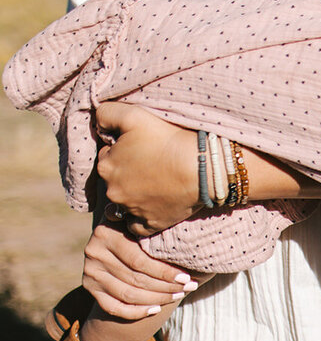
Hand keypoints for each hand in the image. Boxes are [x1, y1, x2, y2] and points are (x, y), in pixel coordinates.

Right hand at [82, 224, 203, 318]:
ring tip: (178, 295)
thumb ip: (154, 230)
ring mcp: (90, 272)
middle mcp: (94, 253)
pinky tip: (156, 309)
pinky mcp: (90, 288)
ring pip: (128, 295)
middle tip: (189, 287)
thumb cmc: (139, 228)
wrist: (114, 234)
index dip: (164, 272)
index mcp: (106, 233)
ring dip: (157, 299)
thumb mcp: (142, 224)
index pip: (139, 261)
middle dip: (166, 286)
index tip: (186, 277)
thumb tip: (188, 239)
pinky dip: (136, 312)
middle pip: (135, 279)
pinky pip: (113, 308)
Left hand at [95, 101, 199, 234]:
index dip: (124, 150)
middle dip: (127, 173)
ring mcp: (131, 210)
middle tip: (151, 164)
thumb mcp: (134, 115)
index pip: (107, 156)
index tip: (142, 147)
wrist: (202, 166)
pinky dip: (141, 219)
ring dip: (133, 196)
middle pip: (115, 180)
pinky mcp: (150, 224)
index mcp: (106, 165)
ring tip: (153, 186)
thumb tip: (96, 122)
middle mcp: (113, 190)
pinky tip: (153, 207)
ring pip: (123, 204)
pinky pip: (137, 227)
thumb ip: (107, 114)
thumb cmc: (169, 138)